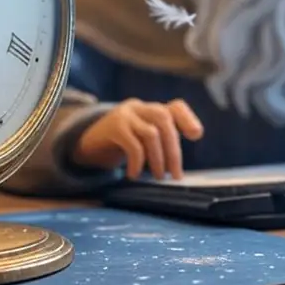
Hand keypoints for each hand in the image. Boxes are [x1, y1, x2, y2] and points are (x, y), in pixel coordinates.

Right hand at [72, 98, 203, 179]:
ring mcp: (125, 114)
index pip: (175, 107)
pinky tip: (134, 174)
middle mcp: (140, 107)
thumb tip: (179, 163)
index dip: (188, 119)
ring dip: (158, 159)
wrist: (87, 143)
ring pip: (151, 133)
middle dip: (174, 150)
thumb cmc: (122, 144)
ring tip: (159, 177)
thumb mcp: (142, 139)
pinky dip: (138, 162)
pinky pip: (133, 145)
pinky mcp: (113, 126)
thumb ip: (161, 142)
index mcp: (151, 109)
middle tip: (176, 175)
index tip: (196, 136)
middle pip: (165, 120)